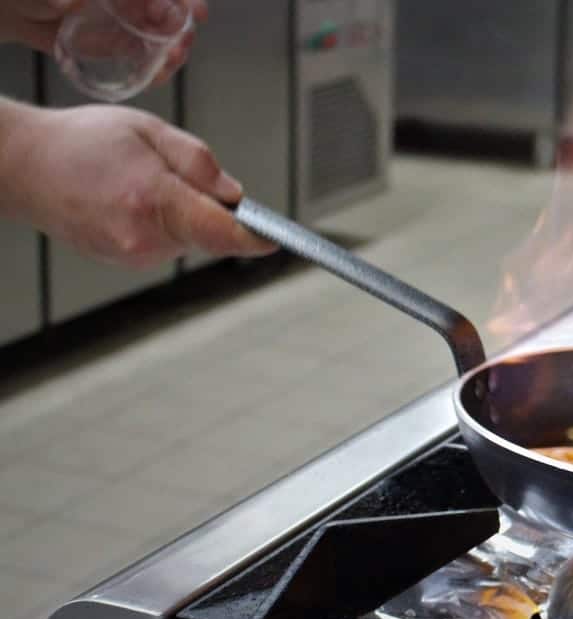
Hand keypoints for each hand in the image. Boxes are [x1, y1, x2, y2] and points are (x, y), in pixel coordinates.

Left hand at [0, 0, 207, 82]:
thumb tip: (65, 3)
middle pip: (172, 12)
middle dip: (182, 29)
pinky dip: (157, 68)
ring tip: (171, 63)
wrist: (14, 9)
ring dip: (176, 51)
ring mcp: (127, 21)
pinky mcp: (119, 44)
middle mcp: (131, 0)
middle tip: (179, 47)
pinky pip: (147, 57)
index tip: (196, 13)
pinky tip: (157, 76)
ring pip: (165, 36)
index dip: (186, 1)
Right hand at [1, 102, 275, 266]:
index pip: (222, 233)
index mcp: (154, 201)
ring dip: (183, 215)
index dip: (254, 238)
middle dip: (208, 208)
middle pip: (209, 234)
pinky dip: (163, 223)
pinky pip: (166, 243)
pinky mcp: (125, 261)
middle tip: (173, 174)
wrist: (24, 166)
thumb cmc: (83, 141)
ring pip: (188, 239)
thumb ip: (198, 162)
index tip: (275, 239)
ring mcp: (133, 255)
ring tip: (141, 183)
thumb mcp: (149, 130)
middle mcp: (144, 238)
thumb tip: (235, 195)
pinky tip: (131, 200)